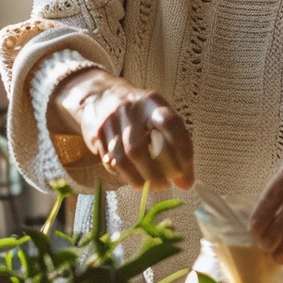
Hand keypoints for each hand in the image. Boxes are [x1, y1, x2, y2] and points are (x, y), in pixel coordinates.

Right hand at [53, 70, 193, 189]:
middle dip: (154, 173)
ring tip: (151, 186)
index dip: (179, 150)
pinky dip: (124, 175)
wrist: (103, 96)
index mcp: (152, 103)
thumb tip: (185, 183)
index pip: (169, 124)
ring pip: (121, 159)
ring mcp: (110, 122)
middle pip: (138, 148)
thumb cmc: (141, 113)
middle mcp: (130, 110)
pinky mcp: (97, 135)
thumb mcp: (160, 119)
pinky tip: (134, 177)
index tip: (183, 171)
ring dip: (138, 179)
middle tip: (165, 184)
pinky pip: (110, 162)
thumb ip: (177, 146)